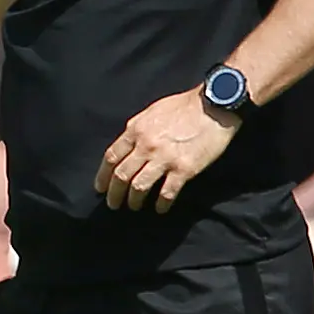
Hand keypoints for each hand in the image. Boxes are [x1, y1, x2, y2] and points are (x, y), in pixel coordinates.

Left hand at [97, 87, 238, 211]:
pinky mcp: (184, 169)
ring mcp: (164, 158)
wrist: (214, 105)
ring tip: (133, 207)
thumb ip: (137, 130)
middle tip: (113, 204)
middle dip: (114, 194)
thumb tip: (126, 147)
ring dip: (134, 201)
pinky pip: (166, 193)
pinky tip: (160, 208)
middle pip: (121, 176)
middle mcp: (146, 146)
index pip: (111, 157)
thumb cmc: (183, 106)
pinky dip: (161, 204)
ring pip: (139, 187)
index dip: (103, 176)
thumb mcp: (152, 112)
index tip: (100, 188)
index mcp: (136, 130)